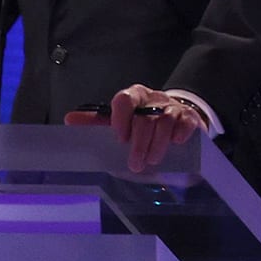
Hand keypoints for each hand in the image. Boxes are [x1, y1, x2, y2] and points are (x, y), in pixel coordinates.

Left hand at [62, 84, 203, 172]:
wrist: (176, 123)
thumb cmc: (142, 125)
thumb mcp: (120, 123)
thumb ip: (97, 123)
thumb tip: (70, 119)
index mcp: (133, 97)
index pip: (124, 100)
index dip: (121, 119)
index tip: (120, 139)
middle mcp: (153, 99)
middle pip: (144, 118)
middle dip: (139, 143)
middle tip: (135, 164)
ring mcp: (172, 107)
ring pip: (164, 122)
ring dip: (158, 144)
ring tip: (152, 161)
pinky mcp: (190, 117)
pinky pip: (185, 123)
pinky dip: (180, 134)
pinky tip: (176, 144)